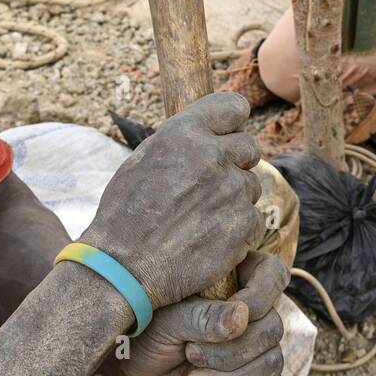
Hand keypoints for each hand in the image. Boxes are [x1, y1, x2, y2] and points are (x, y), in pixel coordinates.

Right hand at [81, 92, 263, 307]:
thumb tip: (211, 133)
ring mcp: (231, 190)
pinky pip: (252, 219)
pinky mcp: (242, 224)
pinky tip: (208, 239)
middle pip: (249, 147)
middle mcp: (211, 156)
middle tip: (212, 185)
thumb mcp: (144, 161)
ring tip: (200, 218)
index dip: (232, 122)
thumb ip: (182, 142)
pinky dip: (236, 230)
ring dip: (234, 199)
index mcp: (183, 134)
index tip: (228, 135)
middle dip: (236, 163)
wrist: (123, 269)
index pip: (233, 107)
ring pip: (251, 186)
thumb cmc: (126, 215)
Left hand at [103, 252, 288, 375]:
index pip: (272, 274)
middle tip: (191, 353)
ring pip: (272, 362)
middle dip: (233, 348)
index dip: (260, 294)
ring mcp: (253, 348)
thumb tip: (242, 317)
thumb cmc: (144, 331)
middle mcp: (249, 313)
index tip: (235, 311)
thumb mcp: (168, 319)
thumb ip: (203, 316)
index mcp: (234, 281)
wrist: (129, 368)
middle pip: (273, 326)